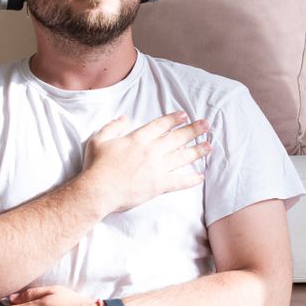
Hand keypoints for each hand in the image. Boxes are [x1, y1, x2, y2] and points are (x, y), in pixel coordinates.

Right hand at [81, 112, 210, 212]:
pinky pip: (179, 181)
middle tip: (206, 125)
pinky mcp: (159, 185)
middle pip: (177, 138)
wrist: (99, 190)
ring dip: (197, 150)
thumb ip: (112, 127)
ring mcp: (157, 168)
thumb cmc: (97, 166)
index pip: (161, 125)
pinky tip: (201, 176)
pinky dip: (191, 179)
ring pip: (183, 157)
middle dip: (193, 130)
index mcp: (138, 138)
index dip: (174, 119)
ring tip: (209, 146)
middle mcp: (151, 150)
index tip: (184, 115)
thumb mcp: (98, 140)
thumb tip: (123, 118)